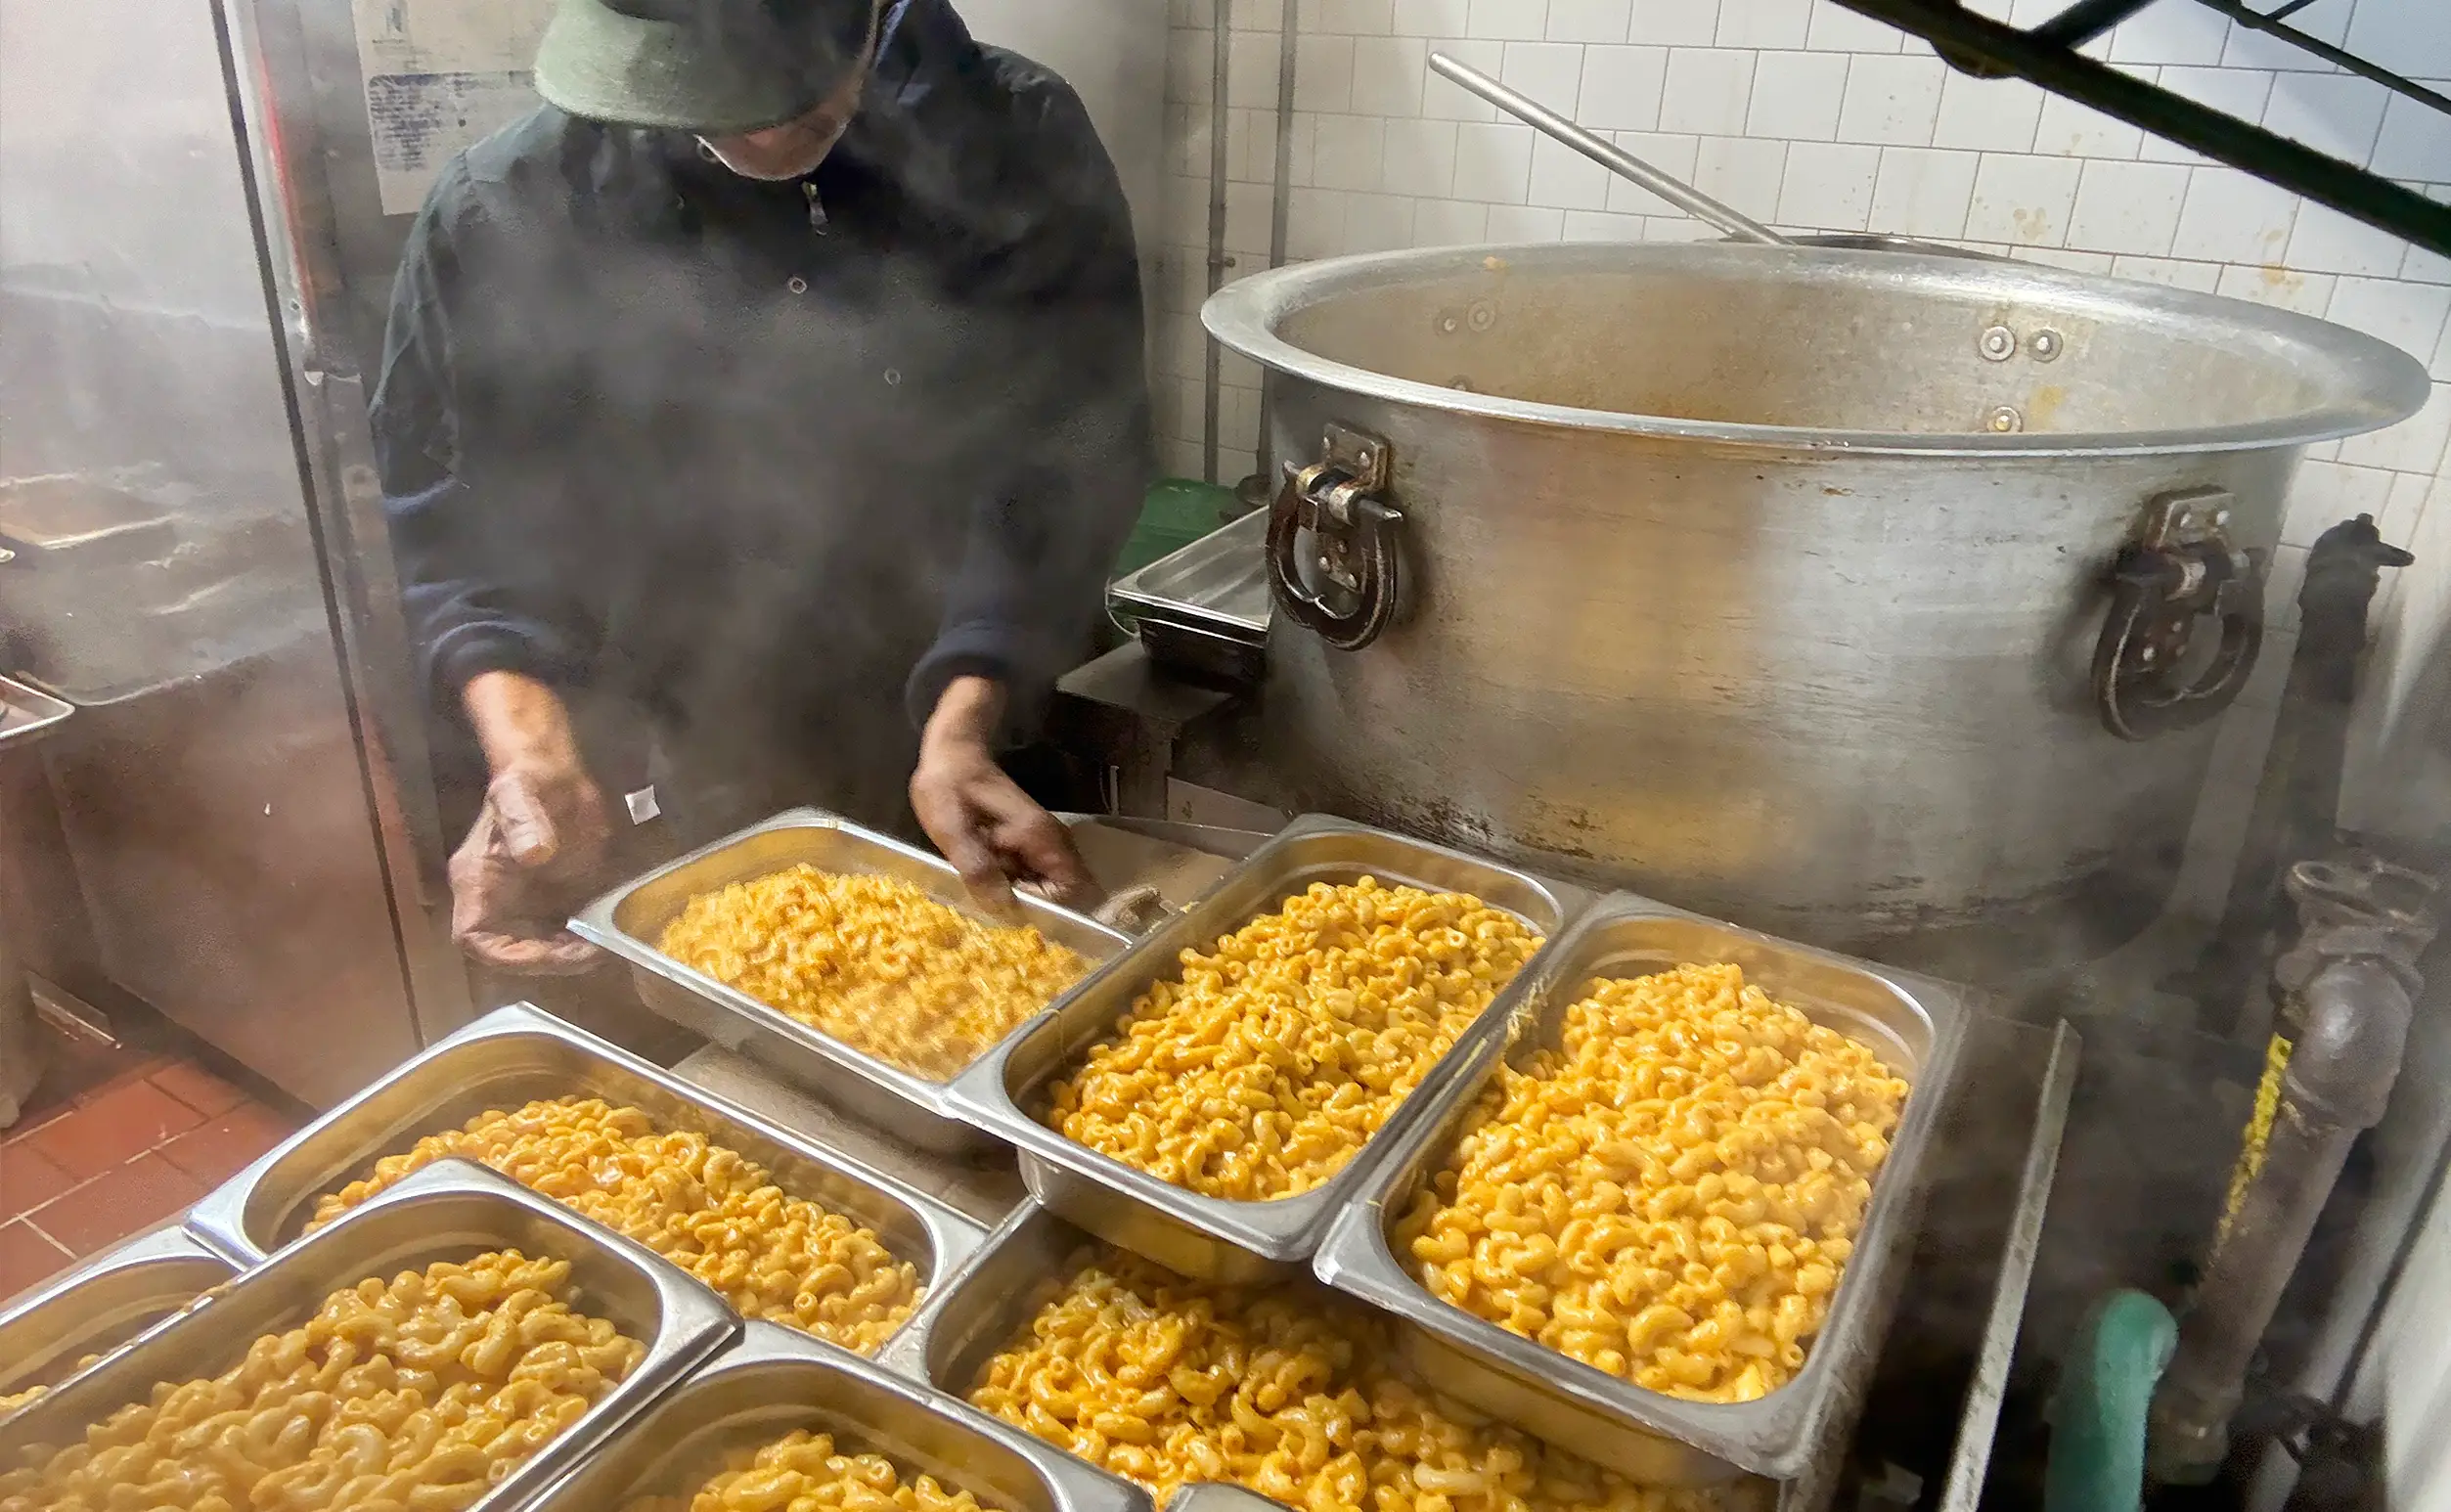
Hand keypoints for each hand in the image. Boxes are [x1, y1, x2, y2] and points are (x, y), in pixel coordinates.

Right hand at [451, 672, 613, 974]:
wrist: (555, 772)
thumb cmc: (527, 780)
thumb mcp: (520, 795)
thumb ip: (524, 824)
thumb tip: (534, 854)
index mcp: (477, 883)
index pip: (477, 940)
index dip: (510, 957)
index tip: (549, 954)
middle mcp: (498, 901)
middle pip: (515, 952)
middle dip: (552, 959)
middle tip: (592, 951)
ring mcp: (527, 903)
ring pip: (544, 947)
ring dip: (573, 954)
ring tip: (606, 944)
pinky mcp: (556, 899)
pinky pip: (568, 930)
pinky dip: (589, 936)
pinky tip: (613, 928)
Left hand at [911, 676, 1100, 915]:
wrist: (951, 754)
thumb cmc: (948, 786)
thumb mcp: (951, 829)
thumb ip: (977, 867)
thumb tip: (1003, 908)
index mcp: (1038, 836)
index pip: (1069, 890)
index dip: (1043, 907)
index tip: (1008, 904)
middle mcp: (1051, 841)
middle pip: (1064, 893)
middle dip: (1031, 905)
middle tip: (991, 898)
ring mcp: (1043, 841)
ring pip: (1049, 886)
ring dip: (1021, 895)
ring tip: (985, 886)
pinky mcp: (1030, 843)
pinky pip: (1035, 876)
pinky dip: (1015, 884)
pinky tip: (986, 877)